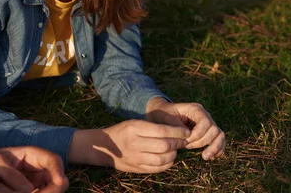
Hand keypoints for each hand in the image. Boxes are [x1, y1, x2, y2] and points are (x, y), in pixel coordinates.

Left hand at [0, 146, 67, 192]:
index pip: (53, 160)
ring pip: (52, 188)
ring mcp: (36, 179)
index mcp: (32, 153)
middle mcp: (37, 166)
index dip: (59, 170)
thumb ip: (11, 174)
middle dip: (55, 187)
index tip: (59, 182)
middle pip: (57, 176)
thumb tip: (29, 190)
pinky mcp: (31, 190)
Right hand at [69, 120, 189, 172]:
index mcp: (134, 128)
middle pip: (164, 145)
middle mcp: (135, 143)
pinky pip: (157, 168)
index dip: (177, 132)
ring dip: (174, 154)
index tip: (186, 132)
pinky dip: (167, 164)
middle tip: (184, 141)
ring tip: (176, 150)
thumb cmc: (122, 131)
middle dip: (178, 143)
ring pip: (163, 159)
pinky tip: (169, 159)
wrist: (104, 146)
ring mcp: (136, 157)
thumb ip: (152, 127)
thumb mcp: (134, 123)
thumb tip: (176, 132)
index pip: (162, 130)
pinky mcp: (137, 168)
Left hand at [146, 98, 225, 160]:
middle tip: (187, 146)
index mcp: (195, 109)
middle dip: (202, 141)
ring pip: (219, 135)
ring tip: (205, 157)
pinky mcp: (208, 132)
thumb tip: (188, 134)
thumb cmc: (163, 115)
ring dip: (214, 147)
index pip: (205, 122)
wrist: (162, 114)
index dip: (198, 134)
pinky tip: (210, 157)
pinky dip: (217, 149)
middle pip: (214, 129)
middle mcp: (204, 115)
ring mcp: (208, 123)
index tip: (186, 141)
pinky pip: (219, 140)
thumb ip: (176, 125)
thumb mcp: (165, 118)